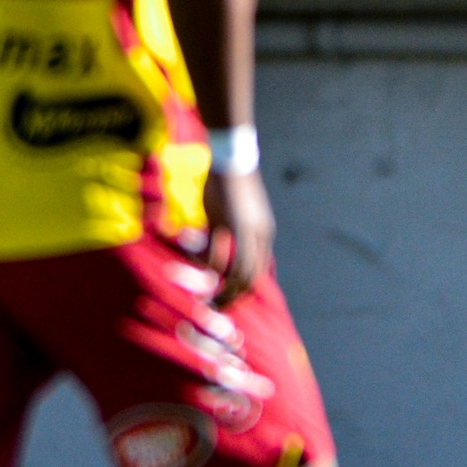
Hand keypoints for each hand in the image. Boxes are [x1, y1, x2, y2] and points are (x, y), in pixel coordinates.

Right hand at [204, 166, 275, 304]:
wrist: (232, 158)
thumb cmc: (230, 186)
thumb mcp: (233, 216)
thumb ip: (229, 236)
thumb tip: (219, 256)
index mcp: (264, 234)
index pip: (258, 271)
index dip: (243, 290)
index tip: (228, 301)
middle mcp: (261, 235)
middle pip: (252, 277)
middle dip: (235, 297)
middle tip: (217, 309)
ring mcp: (248, 230)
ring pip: (240, 273)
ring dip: (224, 291)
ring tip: (210, 302)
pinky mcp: (231, 224)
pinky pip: (221, 256)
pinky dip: (210, 271)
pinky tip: (201, 277)